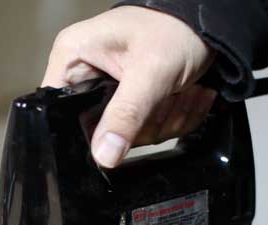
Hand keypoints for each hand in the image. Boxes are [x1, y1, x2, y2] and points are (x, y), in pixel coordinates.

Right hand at [42, 6, 216, 167]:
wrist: (208, 25)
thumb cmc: (175, 27)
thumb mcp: (150, 71)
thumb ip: (126, 114)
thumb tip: (103, 156)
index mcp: (73, 59)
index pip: (60, 112)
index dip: (89, 131)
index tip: (124, 127)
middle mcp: (86, 77)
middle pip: (100, 132)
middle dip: (143, 123)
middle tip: (167, 95)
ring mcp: (110, 94)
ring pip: (130, 137)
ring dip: (165, 119)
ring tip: (181, 89)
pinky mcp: (132, 105)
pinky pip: (149, 132)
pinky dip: (175, 118)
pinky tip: (185, 94)